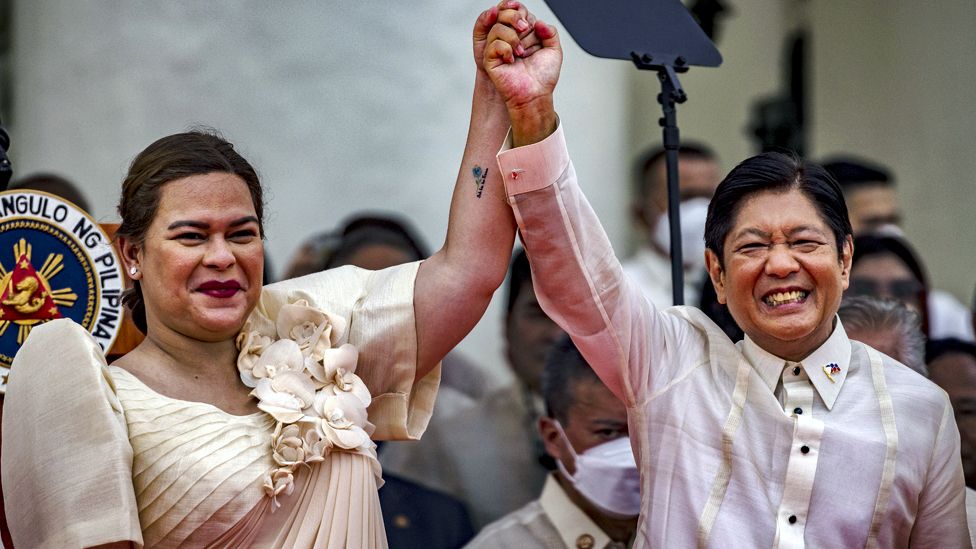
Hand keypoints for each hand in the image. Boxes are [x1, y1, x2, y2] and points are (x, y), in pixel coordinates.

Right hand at [483, 2, 561, 144]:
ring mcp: (499, 49)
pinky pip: (493, 45)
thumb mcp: (554, 51)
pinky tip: (512, 59)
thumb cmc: (544, 78)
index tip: (527, 19)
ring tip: (521, 52)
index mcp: (523, 35)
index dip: (518, 10)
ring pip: (497, 28)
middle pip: (502, 15)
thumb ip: (550, 32)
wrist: (536, 95)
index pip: (515, 12)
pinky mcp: (491, 60)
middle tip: (524, 27)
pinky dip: (505, 49)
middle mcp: (510, 39)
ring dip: (512, 37)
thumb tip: (538, 22)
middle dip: (514, 17)